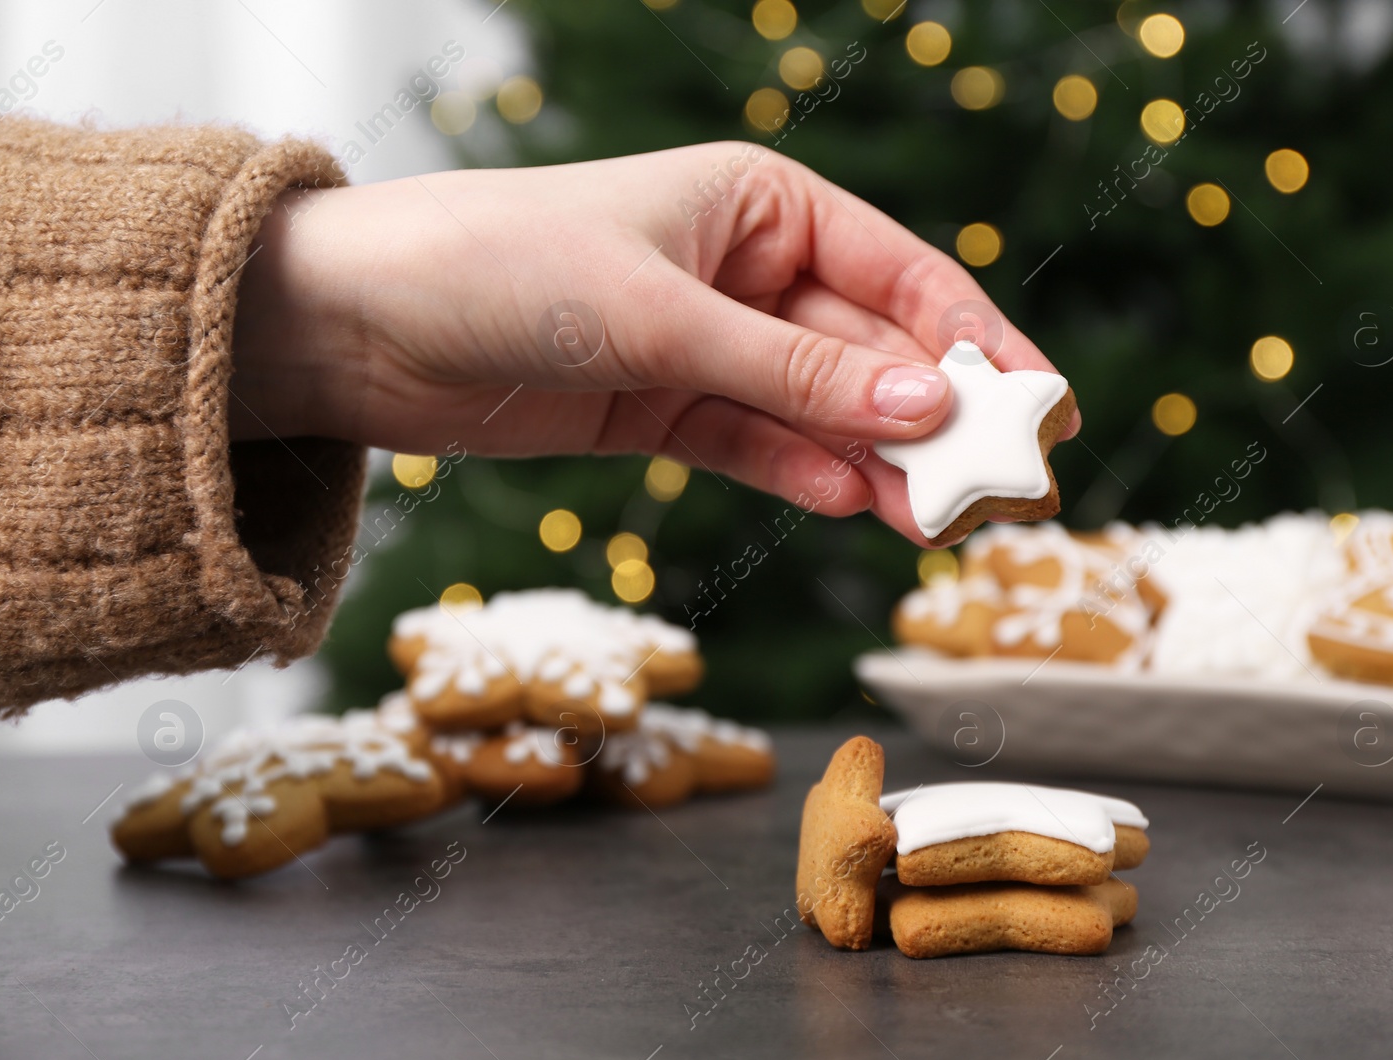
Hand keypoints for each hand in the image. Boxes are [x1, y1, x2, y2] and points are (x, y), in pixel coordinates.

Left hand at [231, 141, 1074, 545]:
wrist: (357, 326)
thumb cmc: (501, 268)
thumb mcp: (663, 319)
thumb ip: (795, 374)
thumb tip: (928, 408)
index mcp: (760, 203)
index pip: (901, 273)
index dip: (974, 341)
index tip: (1034, 407)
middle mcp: (745, 271)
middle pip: (871, 352)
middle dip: (933, 420)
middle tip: (999, 492)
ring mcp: (707, 345)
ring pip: (822, 409)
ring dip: (881, 462)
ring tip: (940, 522)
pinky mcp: (665, 409)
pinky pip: (760, 445)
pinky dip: (807, 474)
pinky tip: (858, 506)